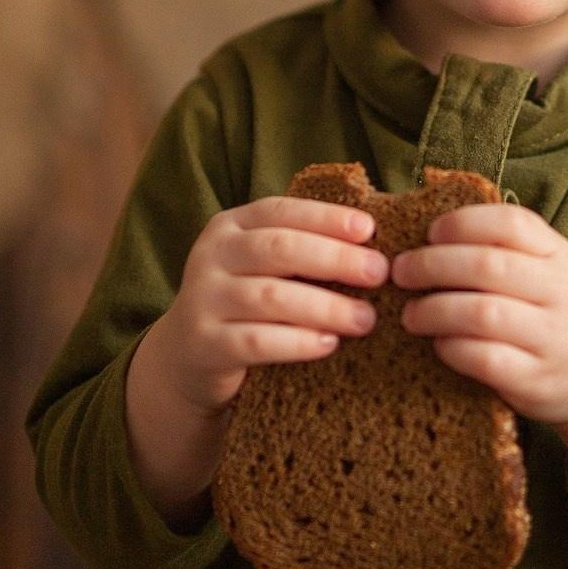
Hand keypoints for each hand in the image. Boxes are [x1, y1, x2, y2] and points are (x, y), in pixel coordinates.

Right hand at [125, 196, 387, 525]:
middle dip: (335, 259)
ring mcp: (204, 299)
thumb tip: (376, 241)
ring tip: (367, 319)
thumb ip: (304, 248)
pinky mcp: (205, 344)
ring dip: (326, 307)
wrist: (187, 358)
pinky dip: (298, 342)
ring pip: (271, 297)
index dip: (326, 218)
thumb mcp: (265, 267)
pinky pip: (257, 341)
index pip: (280, 211)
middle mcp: (212, 256)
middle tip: (379, 273)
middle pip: (278, 248)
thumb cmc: (247, 303)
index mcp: (230, 226)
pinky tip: (330, 344)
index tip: (370, 229)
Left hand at [392, 205, 567, 515]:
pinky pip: (486, 360)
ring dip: (434, 310)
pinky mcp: (539, 381)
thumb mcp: (548, 269)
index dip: (462, 223)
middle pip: (488, 266)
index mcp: (560, 255)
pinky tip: (439, 344)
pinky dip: (453, 349)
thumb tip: (426, 235)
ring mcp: (554, 338)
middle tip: (400, 272)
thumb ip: (504, 249)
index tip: (429, 233)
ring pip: (483, 314)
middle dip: (432, 266)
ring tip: (411, 314)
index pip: (510, 223)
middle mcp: (563, 292)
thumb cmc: (556, 311)